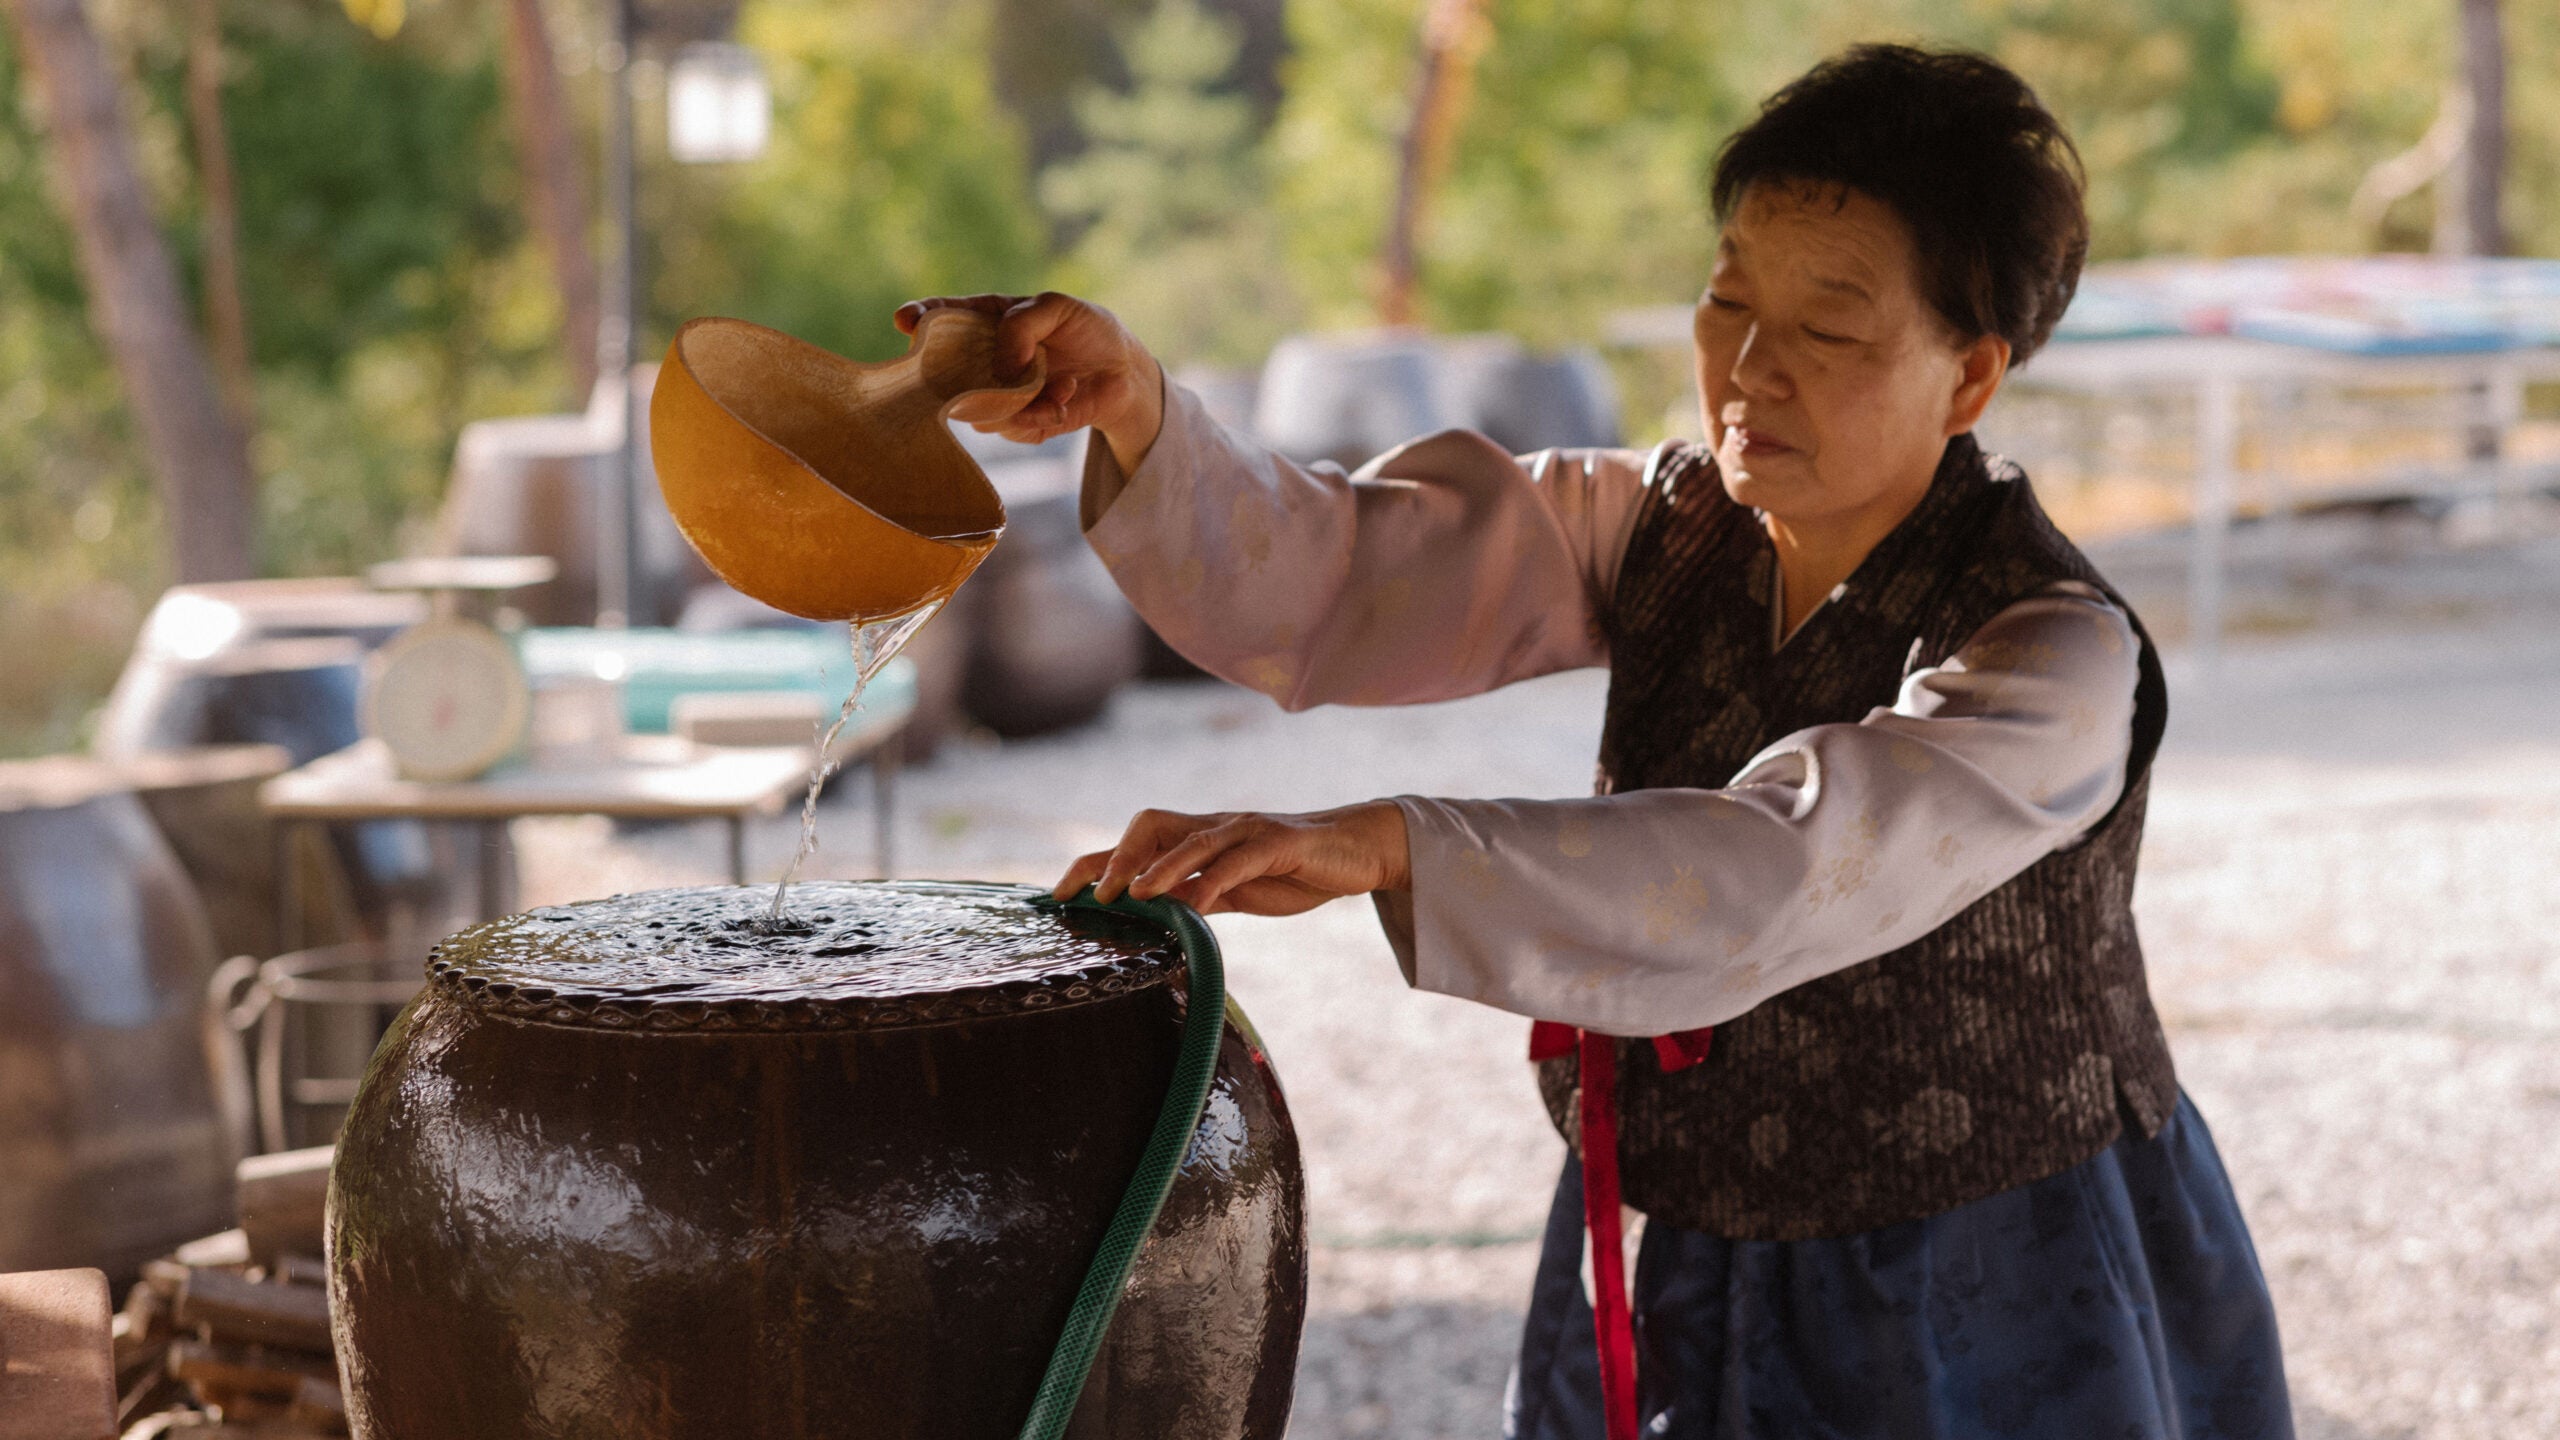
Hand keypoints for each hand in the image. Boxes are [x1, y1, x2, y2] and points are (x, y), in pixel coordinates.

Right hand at [894, 291, 1165, 472]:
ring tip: (1062, 380)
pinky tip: (1064, 398)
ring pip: (976, 406)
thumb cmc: (1087, 329)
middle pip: (943, 372)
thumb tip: (1002, 366)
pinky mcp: (1017, 423)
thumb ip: (1024, 324)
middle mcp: (982, 359)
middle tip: (1006, 372)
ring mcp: (996, 394)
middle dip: (958, 378)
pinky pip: (1010, 427)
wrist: (1123, 372)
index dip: (918, 317)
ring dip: (1020, 396)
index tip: (905, 321)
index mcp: (985, 320)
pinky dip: (1041, 414)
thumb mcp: (1058, 307)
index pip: (941, 317)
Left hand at [1053, 801, 1412, 916]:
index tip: (1059, 893)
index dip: (1094, 862)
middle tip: (1092, 894)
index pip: (1135, 842)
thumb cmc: (1295, 871)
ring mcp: (1246, 831)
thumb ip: (1199, 900)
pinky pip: (1238, 859)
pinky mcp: (1278, 842)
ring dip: (1158, 867)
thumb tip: (1158, 922)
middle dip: (1115, 857)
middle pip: (1150, 825)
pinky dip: (1214, 880)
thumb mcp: (1238, 892)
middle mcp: (1216, 827)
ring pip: (1191, 840)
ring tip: (1132, 894)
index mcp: (1200, 838)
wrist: (1357, 852)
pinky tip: (1198, 903)